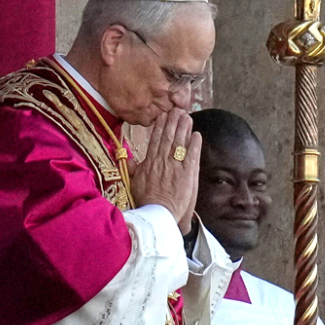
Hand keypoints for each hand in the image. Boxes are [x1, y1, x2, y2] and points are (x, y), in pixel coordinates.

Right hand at [129, 109, 200, 233]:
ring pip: (179, 143)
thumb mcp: (134, 183)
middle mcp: (162, 162)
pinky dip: (194, 145)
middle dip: (172, 122)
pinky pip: (191, 156)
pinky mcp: (187, 175)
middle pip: (168, 137)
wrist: (157, 215)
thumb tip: (128, 159)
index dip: (160, 126)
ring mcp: (175, 167)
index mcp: (150, 163)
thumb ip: (133, 169)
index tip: (163, 115)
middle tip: (177, 109)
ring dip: (183, 129)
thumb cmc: (146, 201)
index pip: (155, 140)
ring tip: (187, 117)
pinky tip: (197, 135)